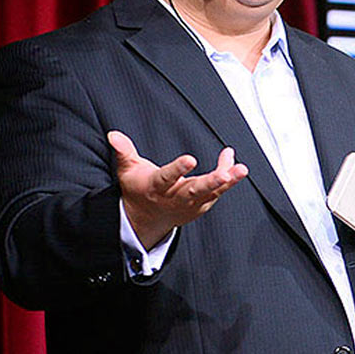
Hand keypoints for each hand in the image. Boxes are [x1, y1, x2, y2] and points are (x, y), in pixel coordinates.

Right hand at [109, 130, 247, 247]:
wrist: (146, 218)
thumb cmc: (139, 188)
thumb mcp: (127, 170)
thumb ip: (123, 152)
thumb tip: (113, 134)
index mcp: (156, 188)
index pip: (167, 178)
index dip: (178, 169)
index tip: (190, 159)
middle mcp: (175, 198)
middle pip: (194, 190)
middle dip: (211, 183)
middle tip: (225, 175)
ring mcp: (190, 204)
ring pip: (211, 193)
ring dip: (227, 181)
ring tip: (241, 169)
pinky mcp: (202, 205)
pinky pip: (218, 191)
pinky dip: (228, 177)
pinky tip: (234, 163)